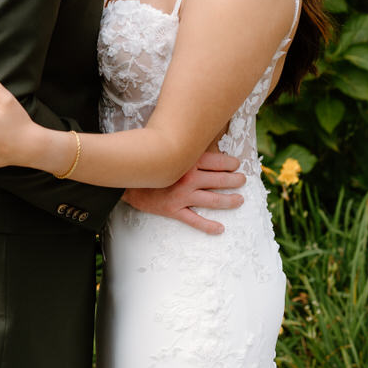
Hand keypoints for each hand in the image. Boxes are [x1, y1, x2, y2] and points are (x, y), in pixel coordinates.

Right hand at [123, 150, 244, 235]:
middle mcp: (188, 178)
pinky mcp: (174, 210)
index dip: (230, 163)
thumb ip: (182, 146)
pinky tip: (220, 229)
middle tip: (242, 180)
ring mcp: (182, 196)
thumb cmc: (147, 160)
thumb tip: (196, 138)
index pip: (216, 161)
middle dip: (234, 181)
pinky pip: (195, 220)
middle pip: (219, 180)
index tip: (236, 164)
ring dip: (229, 201)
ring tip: (239, 200)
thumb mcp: (166, 148)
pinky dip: (208, 226)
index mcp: (187, 160)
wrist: (125, 178)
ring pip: (212, 200)